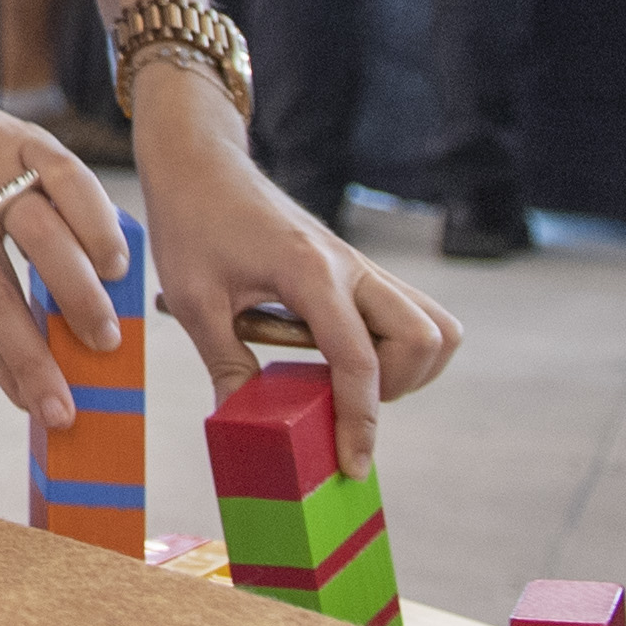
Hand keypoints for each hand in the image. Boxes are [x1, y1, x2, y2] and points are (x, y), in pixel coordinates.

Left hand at [121, 57, 459, 465]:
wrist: (199, 162)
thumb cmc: (190, 224)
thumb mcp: (193, 299)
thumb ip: (226, 363)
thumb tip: (245, 424)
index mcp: (310, 272)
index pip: (359, 359)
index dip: (361, 419)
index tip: (353, 463)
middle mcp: (351, 266)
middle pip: (426, 338)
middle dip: (397, 387)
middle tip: (338, 398)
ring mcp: (360, 265)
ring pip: (434, 324)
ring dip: (407, 366)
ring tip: (343, 378)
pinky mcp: (357, 268)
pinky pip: (409, 313)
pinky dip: (394, 345)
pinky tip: (335, 353)